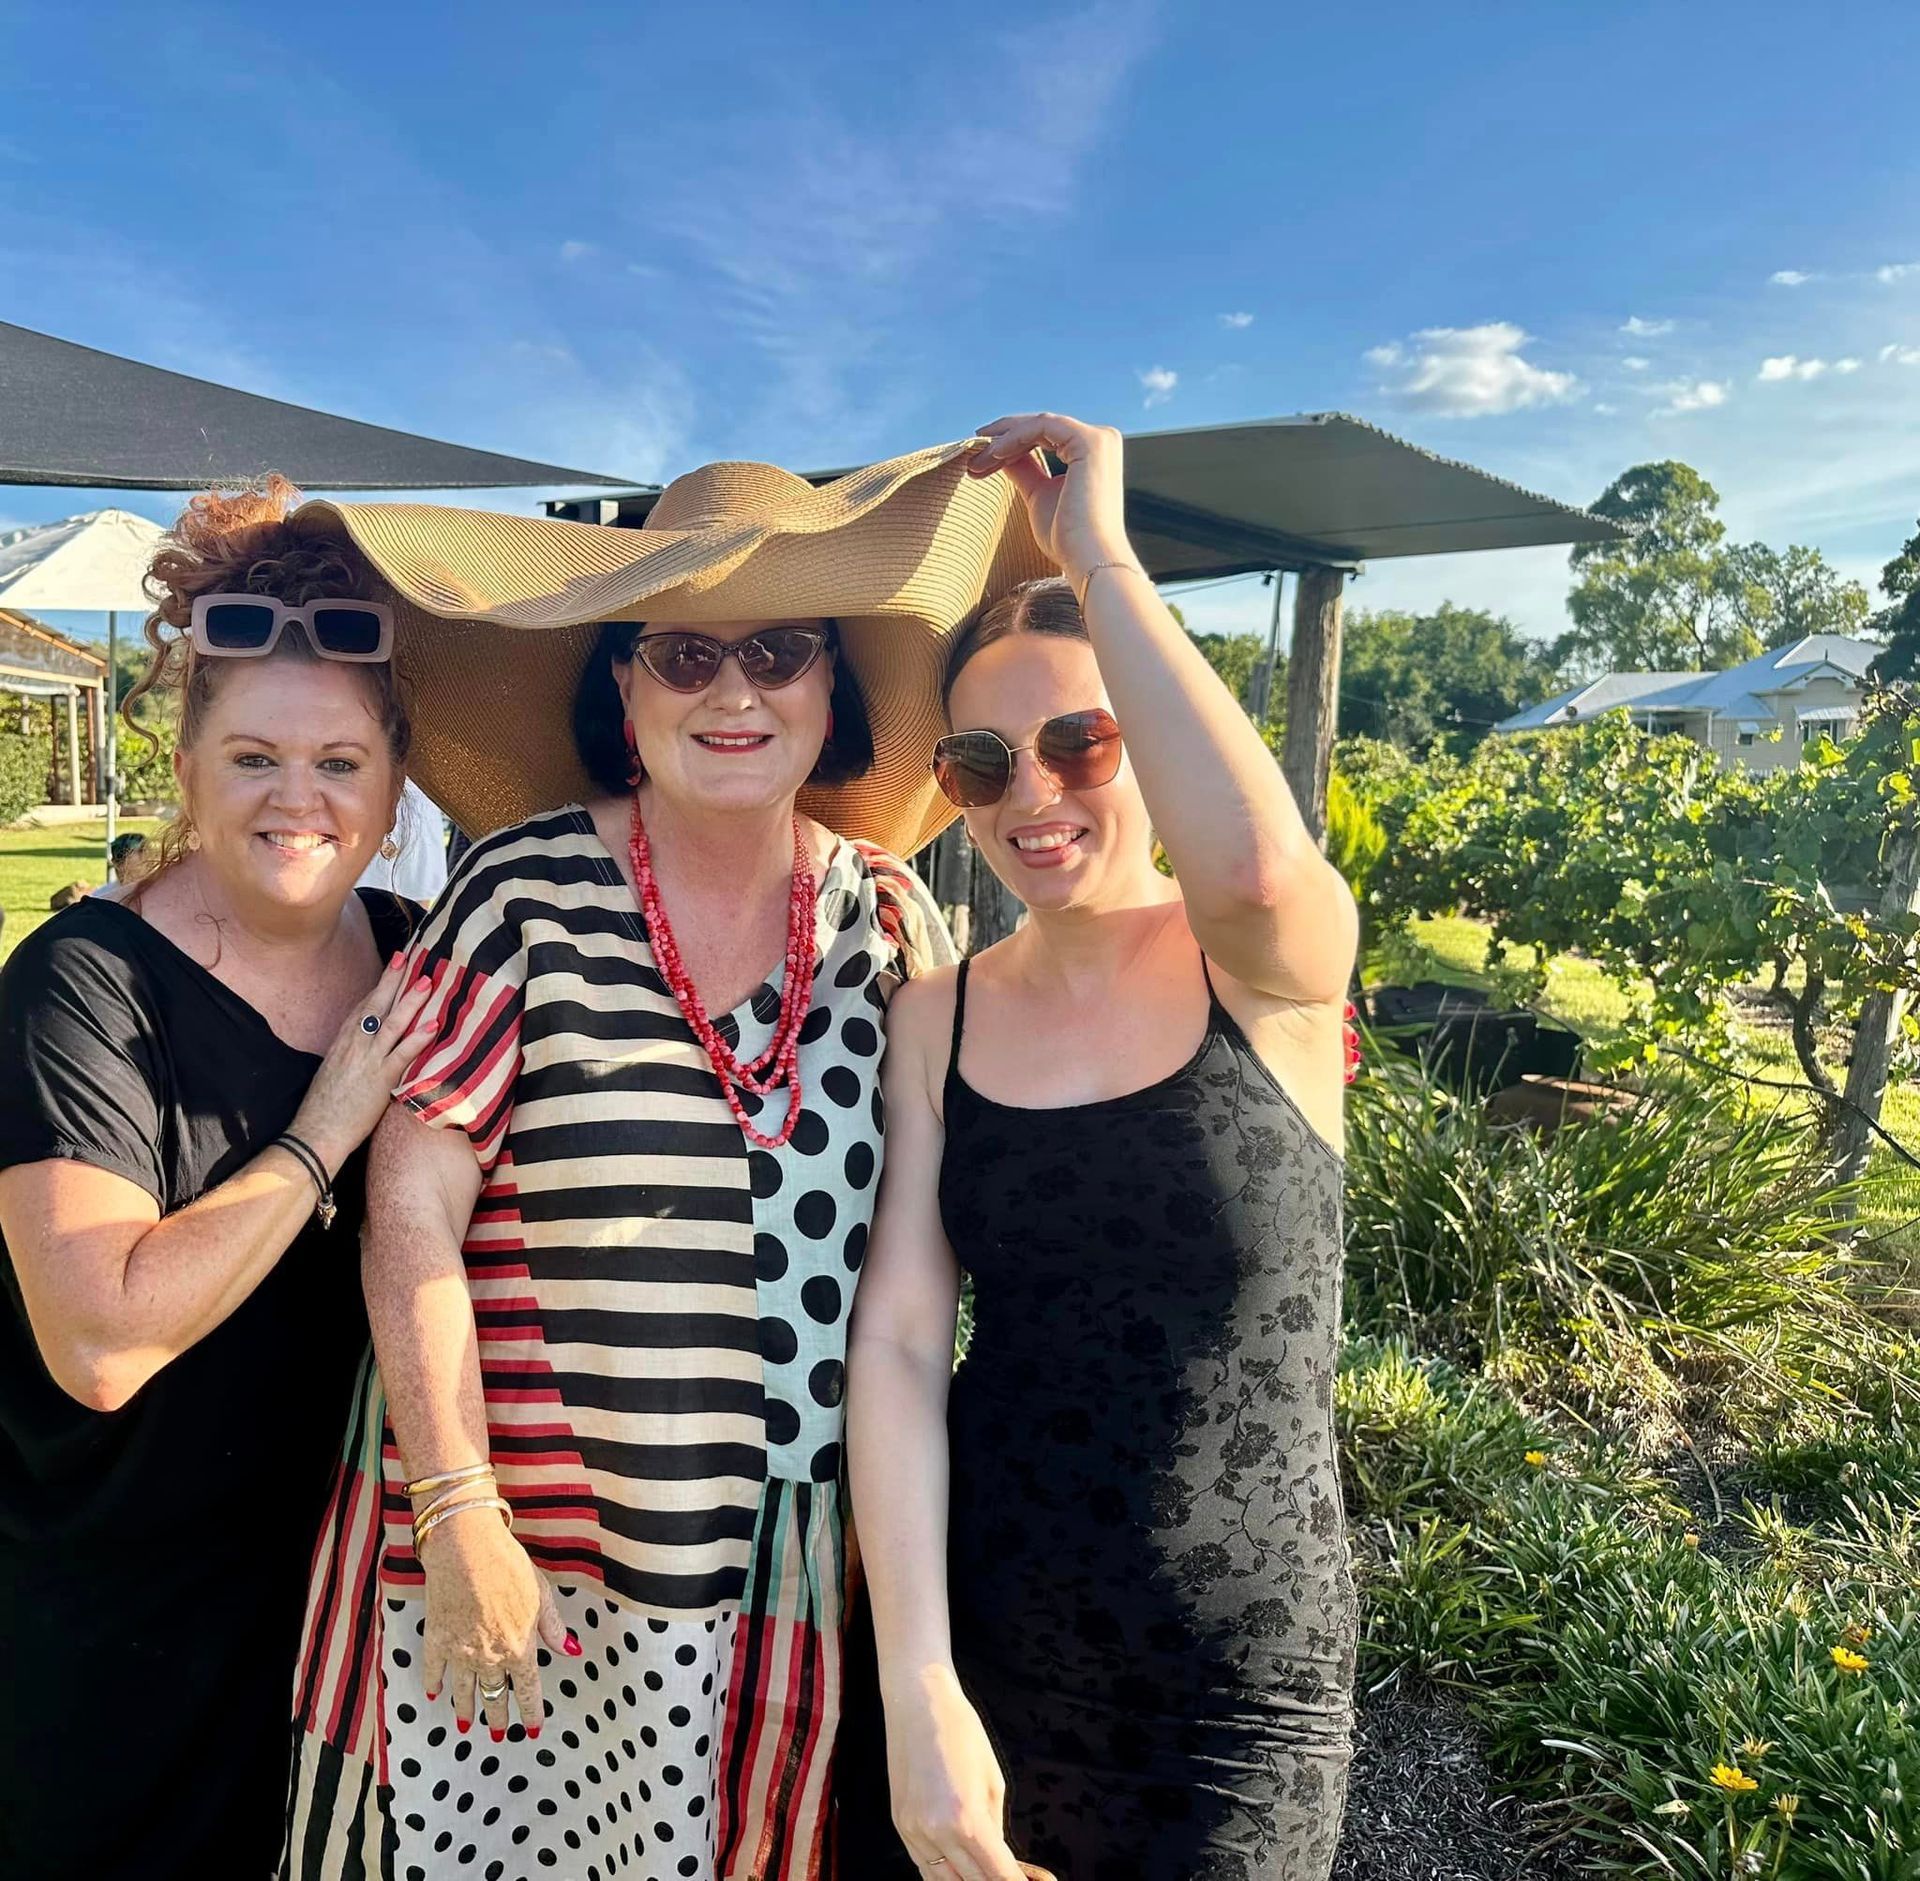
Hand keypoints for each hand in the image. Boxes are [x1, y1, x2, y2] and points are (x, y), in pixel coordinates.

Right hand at [290, 953, 437, 1170]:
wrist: (314, 1132)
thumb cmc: (326, 1107)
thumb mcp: (336, 1071)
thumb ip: (352, 1054)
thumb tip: (369, 1046)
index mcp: (343, 1042)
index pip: (364, 1006)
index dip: (379, 985)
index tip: (393, 965)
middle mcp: (354, 1045)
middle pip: (376, 1005)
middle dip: (393, 979)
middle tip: (409, 956)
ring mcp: (367, 1061)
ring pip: (392, 1023)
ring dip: (411, 1000)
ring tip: (428, 980)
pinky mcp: (380, 1080)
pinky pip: (402, 1054)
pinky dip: (418, 1038)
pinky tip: (434, 1024)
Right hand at [419, 1508, 574, 1740]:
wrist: (466, 1549)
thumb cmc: (508, 1566)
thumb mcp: (541, 1594)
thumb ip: (553, 1628)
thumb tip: (572, 1651)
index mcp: (519, 1647)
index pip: (528, 1690)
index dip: (532, 1712)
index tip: (534, 1728)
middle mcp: (490, 1658)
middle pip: (494, 1696)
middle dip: (498, 1717)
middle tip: (499, 1735)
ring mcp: (460, 1652)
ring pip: (464, 1691)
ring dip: (467, 1710)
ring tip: (467, 1725)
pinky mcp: (436, 1641)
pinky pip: (434, 1671)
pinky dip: (435, 1684)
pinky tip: (435, 1694)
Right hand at [886, 1665, 1028, 1880]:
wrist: (918, 1701)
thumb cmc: (962, 1731)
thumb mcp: (993, 1779)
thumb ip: (995, 1826)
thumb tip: (997, 1858)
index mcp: (968, 1820)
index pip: (998, 1874)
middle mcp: (938, 1833)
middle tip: (1012, 1878)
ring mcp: (913, 1832)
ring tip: (985, 1873)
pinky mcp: (899, 1824)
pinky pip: (922, 1866)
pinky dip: (942, 1873)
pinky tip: (958, 1867)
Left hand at [968, 412, 1131, 589]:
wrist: (1087, 558)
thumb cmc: (1067, 538)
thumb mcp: (1038, 496)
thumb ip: (1024, 470)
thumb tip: (1001, 455)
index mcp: (1090, 454)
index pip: (1044, 438)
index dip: (1010, 444)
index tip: (980, 459)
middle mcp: (1100, 440)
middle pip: (1041, 428)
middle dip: (1003, 439)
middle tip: (974, 454)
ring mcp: (1097, 439)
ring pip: (1039, 425)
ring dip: (1005, 440)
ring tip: (979, 459)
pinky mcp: (1089, 441)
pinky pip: (1043, 427)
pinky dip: (1015, 437)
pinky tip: (995, 454)